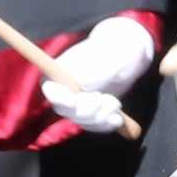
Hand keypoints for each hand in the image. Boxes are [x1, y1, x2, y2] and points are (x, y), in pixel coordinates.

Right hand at [40, 14, 156, 136]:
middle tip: (104, 98)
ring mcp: (77, 102)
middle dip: (88, 110)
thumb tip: (81, 84)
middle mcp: (64, 89)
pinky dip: (106, 125)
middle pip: (66, 111)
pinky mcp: (90, 112)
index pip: (50, 90)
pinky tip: (117, 119)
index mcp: (60, 71)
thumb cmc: (114, 51)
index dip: (59, 99)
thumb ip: (90, 72)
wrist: (126, 55)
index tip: (73, 101)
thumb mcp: (104, 59)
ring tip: (115, 104)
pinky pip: (93, 126)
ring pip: (82, 121)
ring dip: (101, 117)